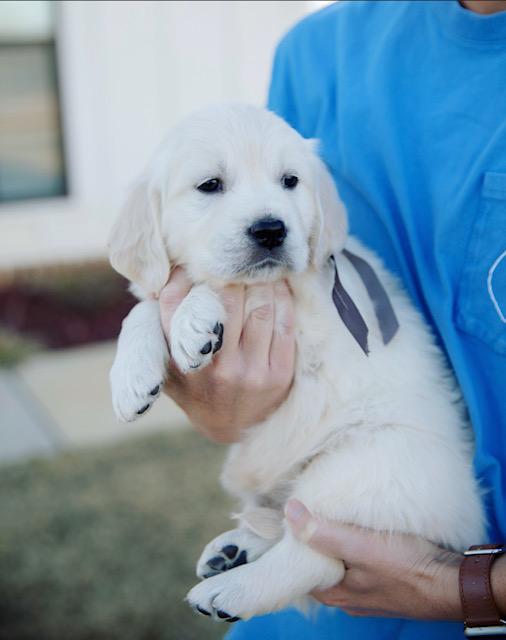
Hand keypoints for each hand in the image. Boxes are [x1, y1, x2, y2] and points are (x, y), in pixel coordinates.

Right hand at [159, 268, 295, 442]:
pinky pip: (284, 323)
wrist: (231, 425)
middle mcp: (210, 367)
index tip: (198, 263)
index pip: (174, 301)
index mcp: (177, 360)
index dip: (186, 275)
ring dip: (263, 281)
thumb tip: (169, 270)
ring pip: (260, 306)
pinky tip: (279, 287)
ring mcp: (247, 372)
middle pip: (225, 298)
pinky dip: (284, 298)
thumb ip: (165, 325)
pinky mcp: (278, 376)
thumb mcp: (169, 361)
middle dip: (232, 273)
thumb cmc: (196, 382)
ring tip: (261, 269)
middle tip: (238, 260)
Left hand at [285, 499, 463, 619]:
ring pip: (339, 563)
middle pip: (318, 564)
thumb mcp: (360, 547)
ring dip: (333, 541)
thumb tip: (289, 511)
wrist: (453, 583)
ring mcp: (367, 590)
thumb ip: (323, 533)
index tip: (282, 518)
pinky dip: (353, 545)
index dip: (288, 543)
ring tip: (327, 512)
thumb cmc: (407, 567)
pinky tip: (357, 528)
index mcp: (335, 593)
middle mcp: (347, 597)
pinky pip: (359, 562)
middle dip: (310, 540)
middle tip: (304, 508)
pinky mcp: (384, 579)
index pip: (297, 568)